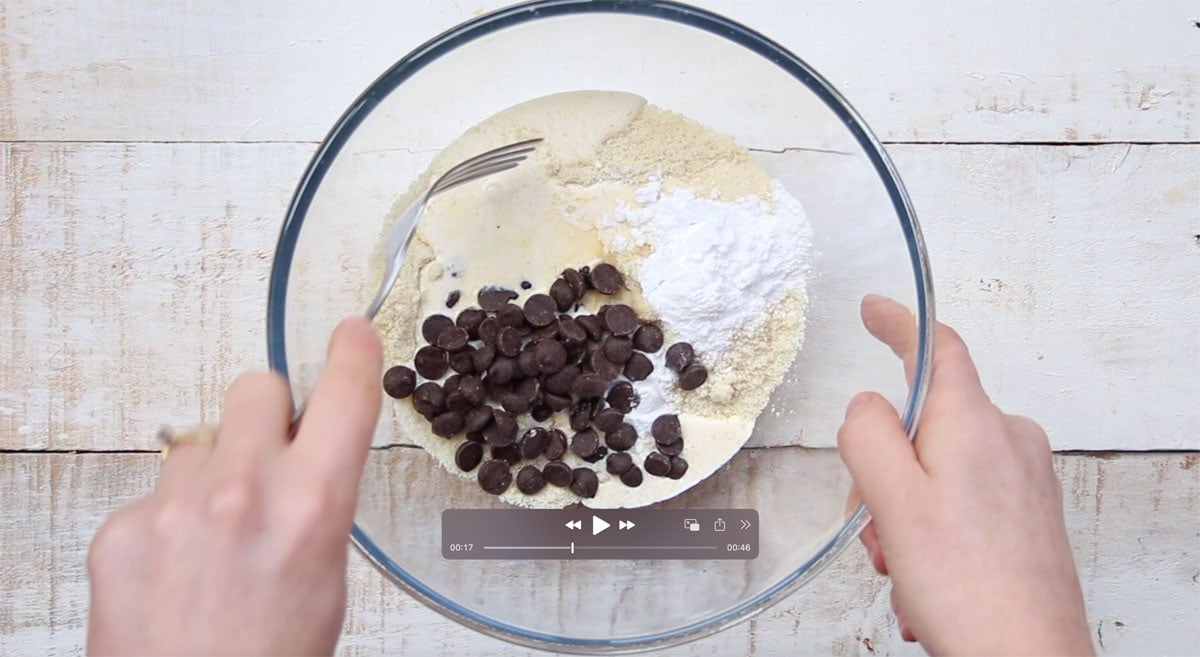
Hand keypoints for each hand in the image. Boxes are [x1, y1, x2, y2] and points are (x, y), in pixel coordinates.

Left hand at [87, 317, 382, 655]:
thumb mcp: (326, 576)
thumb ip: (317, 501)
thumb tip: (307, 455)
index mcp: (312, 506)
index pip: (345, 394)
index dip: (353, 354)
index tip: (350, 334)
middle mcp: (241, 492)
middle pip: (255, 387)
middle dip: (268, 414)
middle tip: (269, 461)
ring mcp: (173, 507)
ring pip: (198, 440)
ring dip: (212, 470)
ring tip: (217, 537)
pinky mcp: (120, 529)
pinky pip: (154, 490)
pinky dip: (167, 518)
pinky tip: (177, 567)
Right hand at [838, 295, 1092, 655]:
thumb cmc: (970, 589)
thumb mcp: (894, 502)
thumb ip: (869, 436)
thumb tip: (867, 405)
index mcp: (974, 424)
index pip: (936, 348)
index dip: (898, 323)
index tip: (874, 309)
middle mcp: (1009, 440)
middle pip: (926, 425)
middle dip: (888, 473)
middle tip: (880, 526)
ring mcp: (1024, 478)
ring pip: (940, 471)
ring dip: (908, 515)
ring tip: (909, 566)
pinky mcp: (1029, 514)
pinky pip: (964, 502)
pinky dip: (935, 534)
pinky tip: (930, 579)